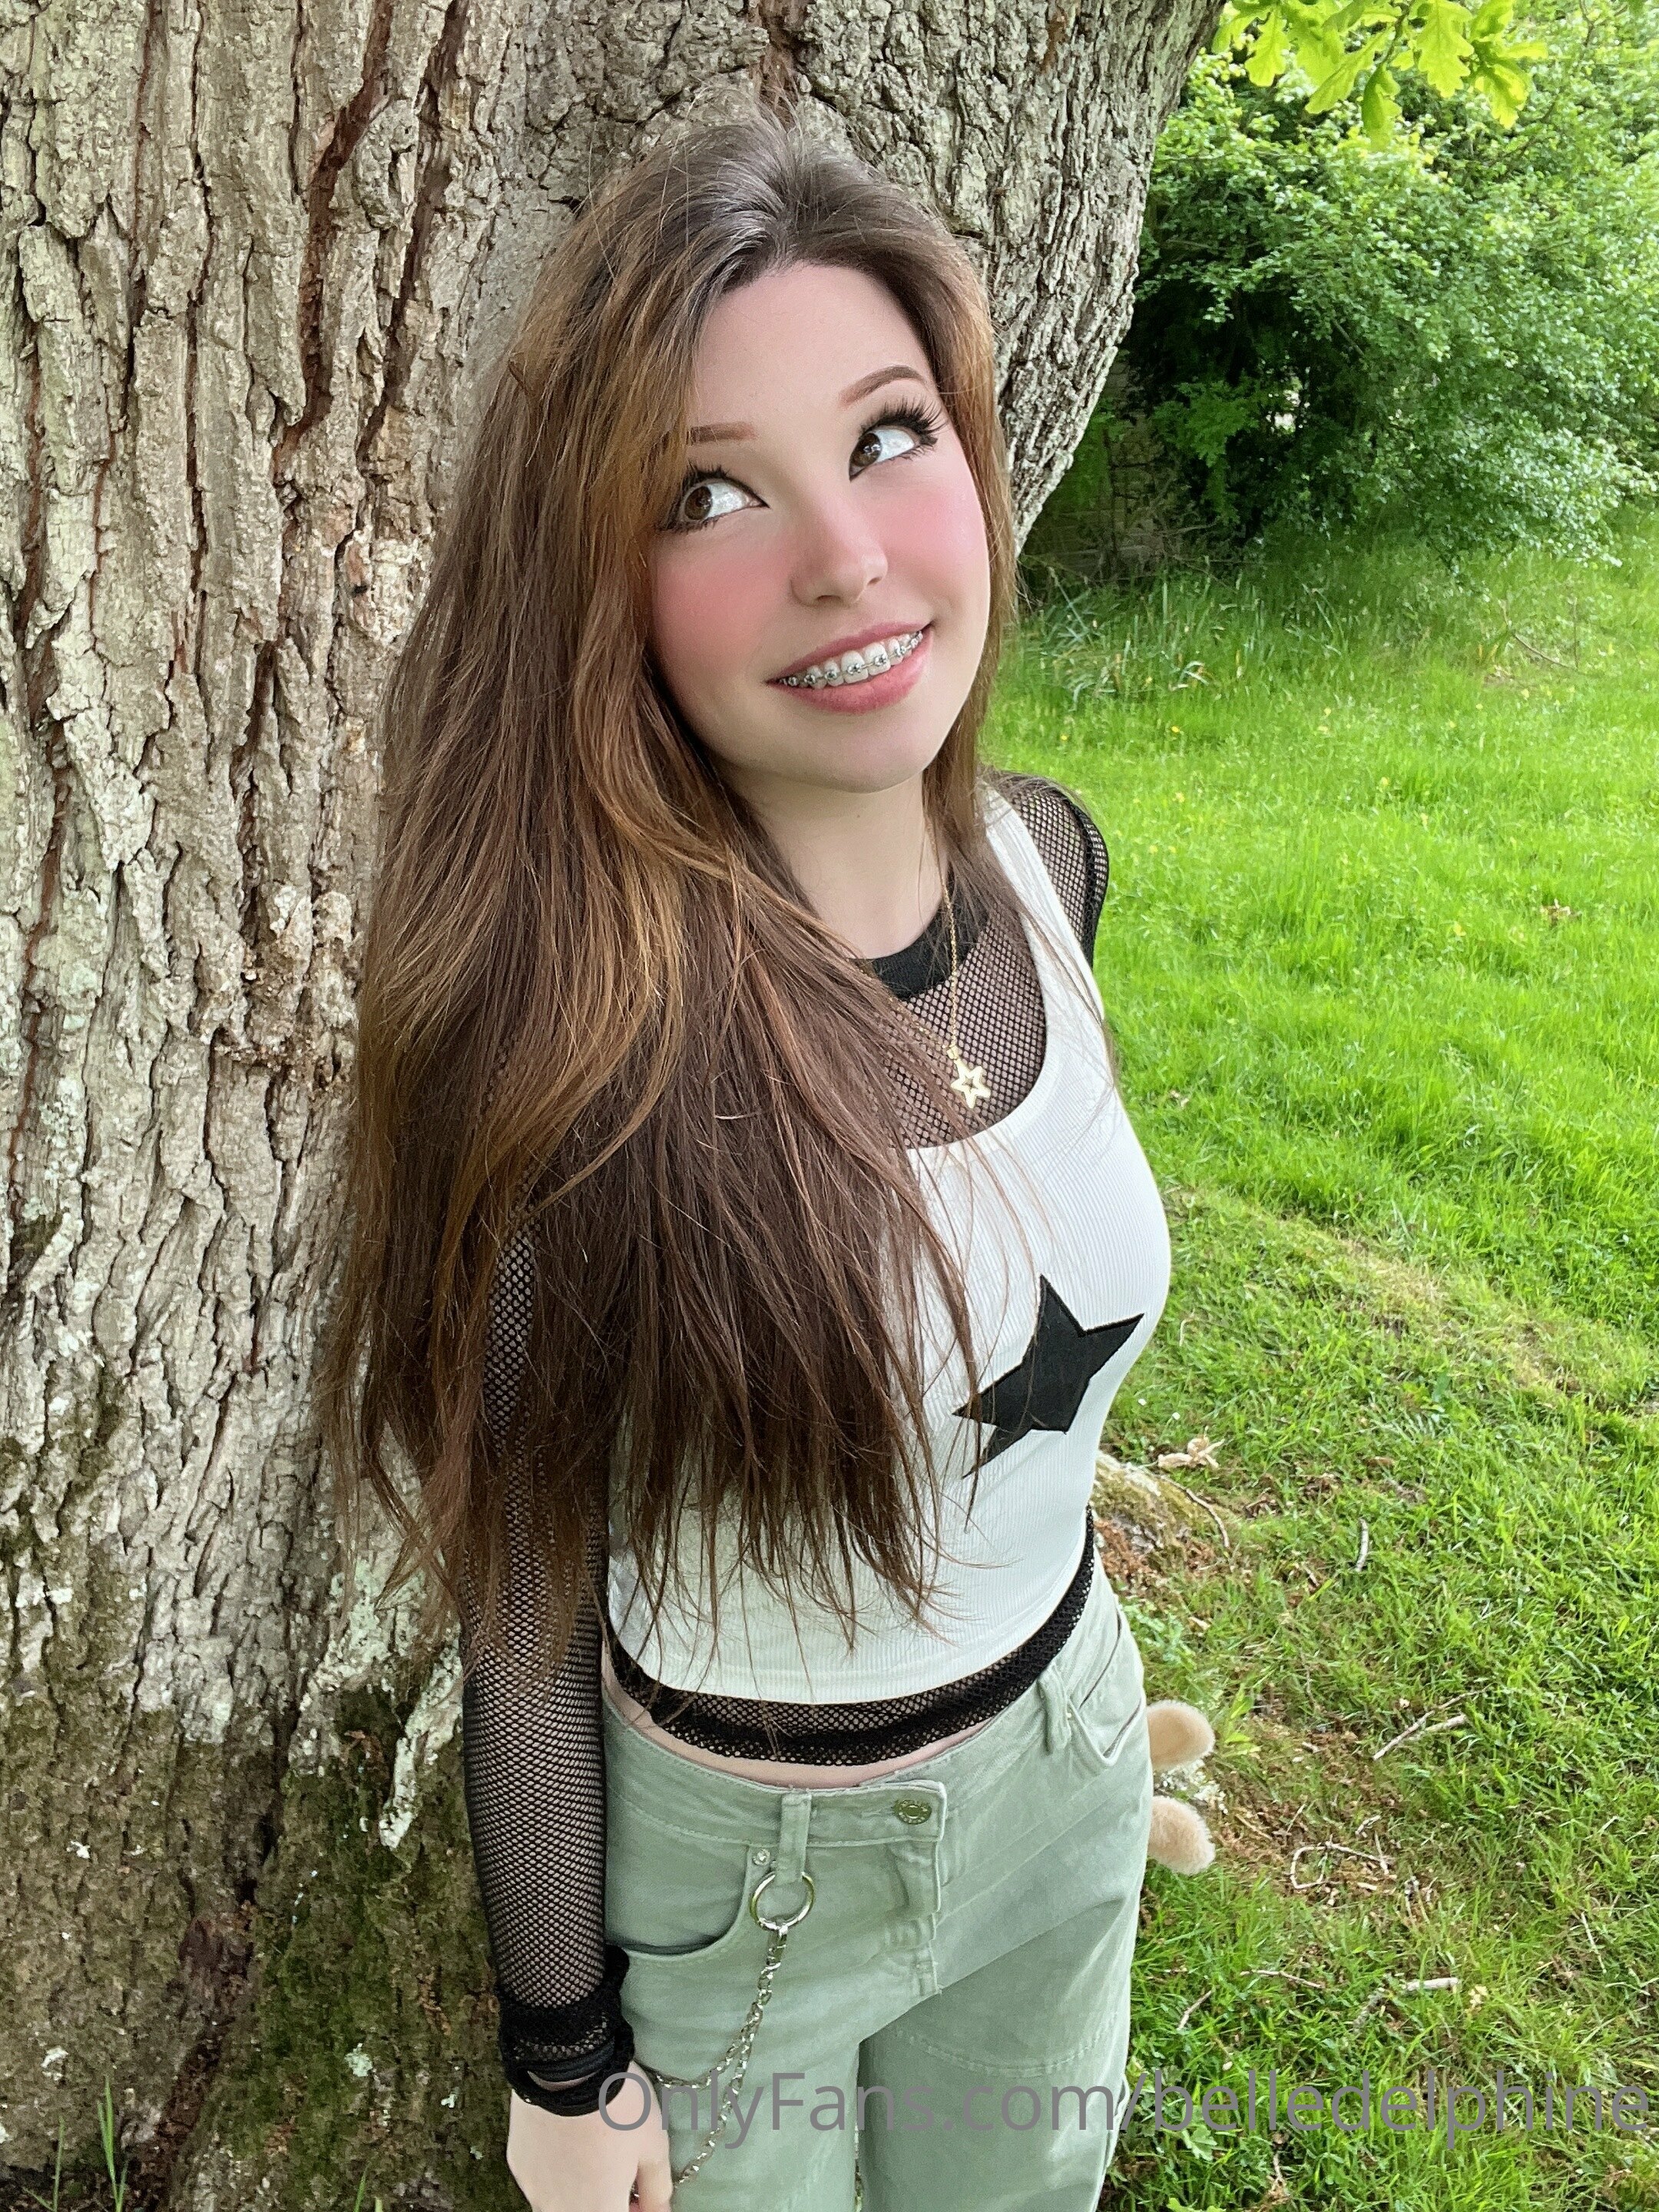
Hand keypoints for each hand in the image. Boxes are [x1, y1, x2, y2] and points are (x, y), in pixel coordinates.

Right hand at [506, 2069, 673, 2210]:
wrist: (568, 2065)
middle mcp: (561, 2210)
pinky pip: (541, 2181)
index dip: (635, 2209)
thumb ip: (657, 2190)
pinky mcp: (519, 2165)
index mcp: (598, 2211)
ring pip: (562, 2203)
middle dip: (607, 2201)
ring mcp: (534, 2190)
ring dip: (581, 2190)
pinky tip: (568, 2139)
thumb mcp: (653, 2146)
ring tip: (594, 2152)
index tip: (641, 2194)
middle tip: (620, 2172)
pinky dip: (557, 2171)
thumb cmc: (619, 2107)